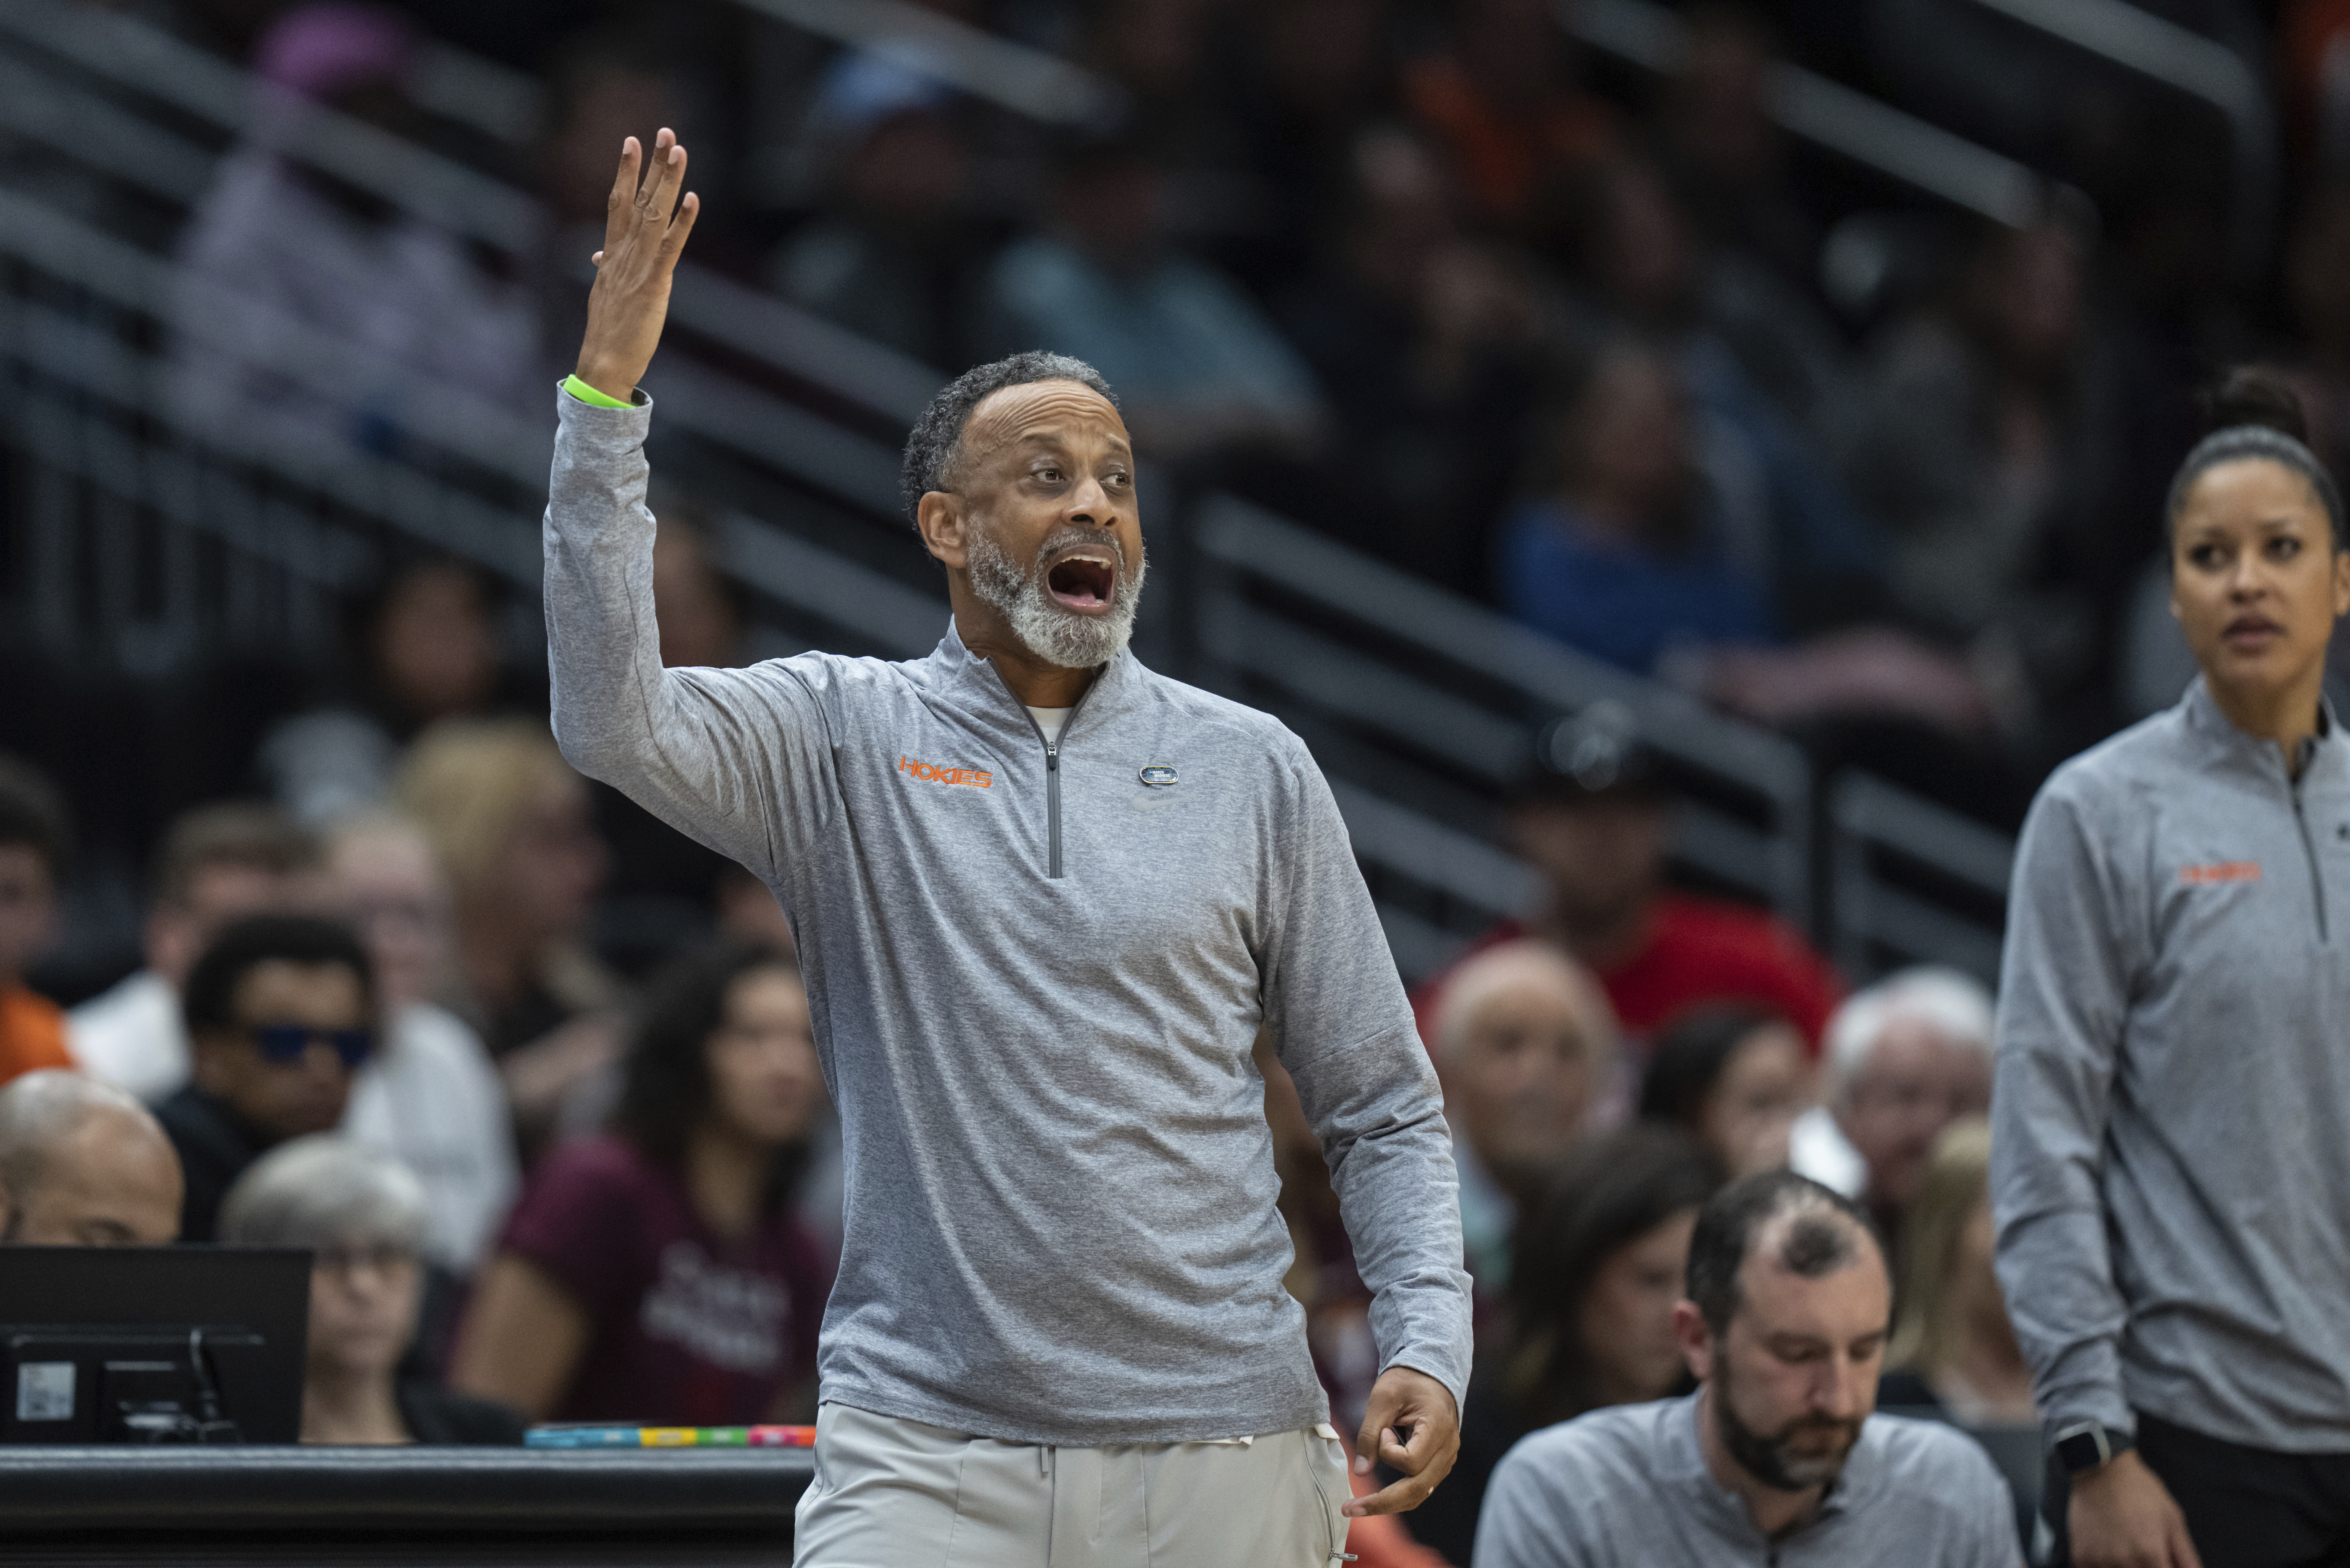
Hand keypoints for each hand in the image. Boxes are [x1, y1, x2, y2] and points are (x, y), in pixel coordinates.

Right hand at [574, 128, 699, 402]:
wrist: (604, 364)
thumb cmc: (608, 333)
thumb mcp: (605, 294)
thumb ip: (605, 270)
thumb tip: (597, 256)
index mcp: (611, 255)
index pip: (618, 203)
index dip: (625, 171)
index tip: (631, 141)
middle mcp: (621, 253)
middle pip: (637, 199)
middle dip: (651, 164)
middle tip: (664, 131)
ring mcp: (636, 267)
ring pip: (653, 215)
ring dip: (667, 181)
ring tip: (678, 150)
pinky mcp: (653, 285)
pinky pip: (669, 248)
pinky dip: (682, 223)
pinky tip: (692, 199)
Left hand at [1344, 1366, 1459, 1516]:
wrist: (1431, 1375)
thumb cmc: (1407, 1381)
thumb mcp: (1383, 1397)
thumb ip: (1370, 1433)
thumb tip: (1360, 1472)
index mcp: (1438, 1427)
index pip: (1411, 1460)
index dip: (1388, 1451)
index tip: (1383, 1430)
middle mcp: (1447, 1449)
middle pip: (1417, 1489)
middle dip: (1382, 1503)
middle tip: (1348, 1508)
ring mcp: (1446, 1459)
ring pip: (1419, 1494)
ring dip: (1388, 1503)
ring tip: (1357, 1507)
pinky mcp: (1438, 1464)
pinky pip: (1420, 1487)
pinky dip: (1398, 1494)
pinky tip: (1377, 1497)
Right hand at [2069, 1451, 2202, 1567]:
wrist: (2100, 1469)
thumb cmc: (2141, 1492)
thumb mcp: (2173, 1521)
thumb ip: (2187, 1557)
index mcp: (2150, 1554)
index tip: (2163, 1562)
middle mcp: (2124, 1561)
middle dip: (2148, 1567)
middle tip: (2146, 1554)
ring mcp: (2098, 1560)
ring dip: (2127, 1567)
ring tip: (2128, 1549)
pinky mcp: (2081, 1556)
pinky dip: (2105, 1567)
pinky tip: (2111, 1552)